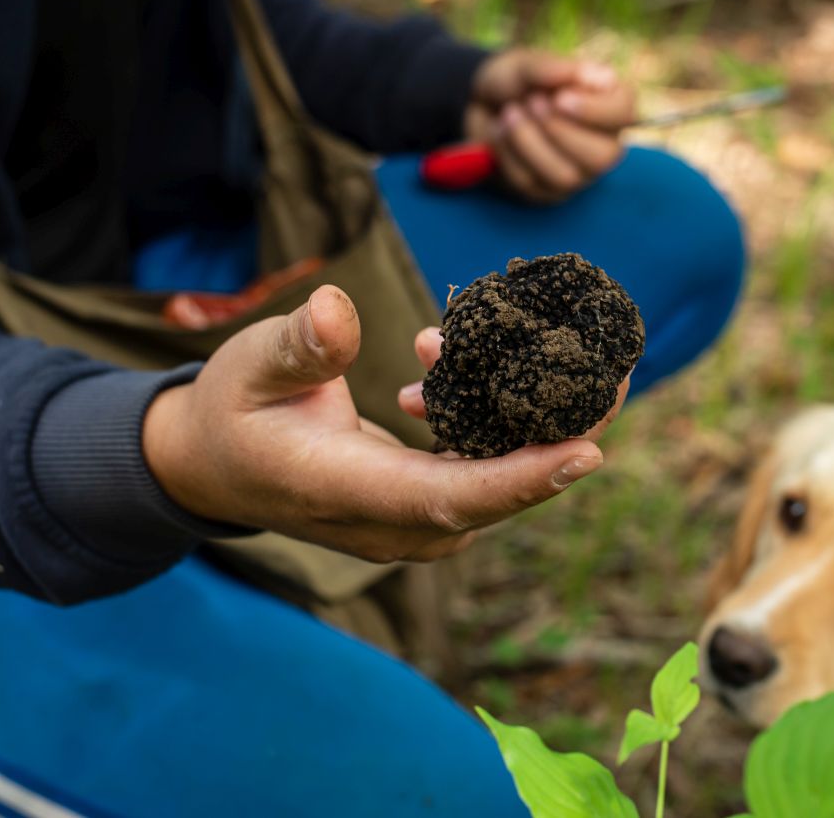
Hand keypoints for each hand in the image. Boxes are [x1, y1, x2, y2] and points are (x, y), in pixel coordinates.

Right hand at [142, 285, 616, 562]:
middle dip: (565, 433)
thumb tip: (337, 311)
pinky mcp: (427, 502)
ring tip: (567, 342)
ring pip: (500, 478)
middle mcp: (390, 522)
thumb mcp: (246, 365)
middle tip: (619, 368)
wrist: (214, 464)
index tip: (587, 449)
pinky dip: (506, 415)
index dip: (521, 479)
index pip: (448, 497)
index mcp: (343, 493)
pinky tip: (489, 354)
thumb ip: (296, 346)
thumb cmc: (231, 410)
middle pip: (497, 492)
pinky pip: (487, 467)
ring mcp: (412, 520)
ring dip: (534, 412)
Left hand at [466, 49, 636, 201]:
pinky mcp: (547, 192)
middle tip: (532, 102)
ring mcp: (576, 173)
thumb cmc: (513, 82)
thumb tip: (599, 75)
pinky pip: (530, 184)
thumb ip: (554, 67)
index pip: (624, 113)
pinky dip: (508, 154)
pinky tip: (499, 132)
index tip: (560, 97)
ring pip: (565, 176)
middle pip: (603, 156)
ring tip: (508, 113)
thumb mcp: (524, 64)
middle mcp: (600, 143)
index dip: (595, 110)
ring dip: (529, 141)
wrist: (478, 106)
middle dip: (560, 131)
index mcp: (607, 105)